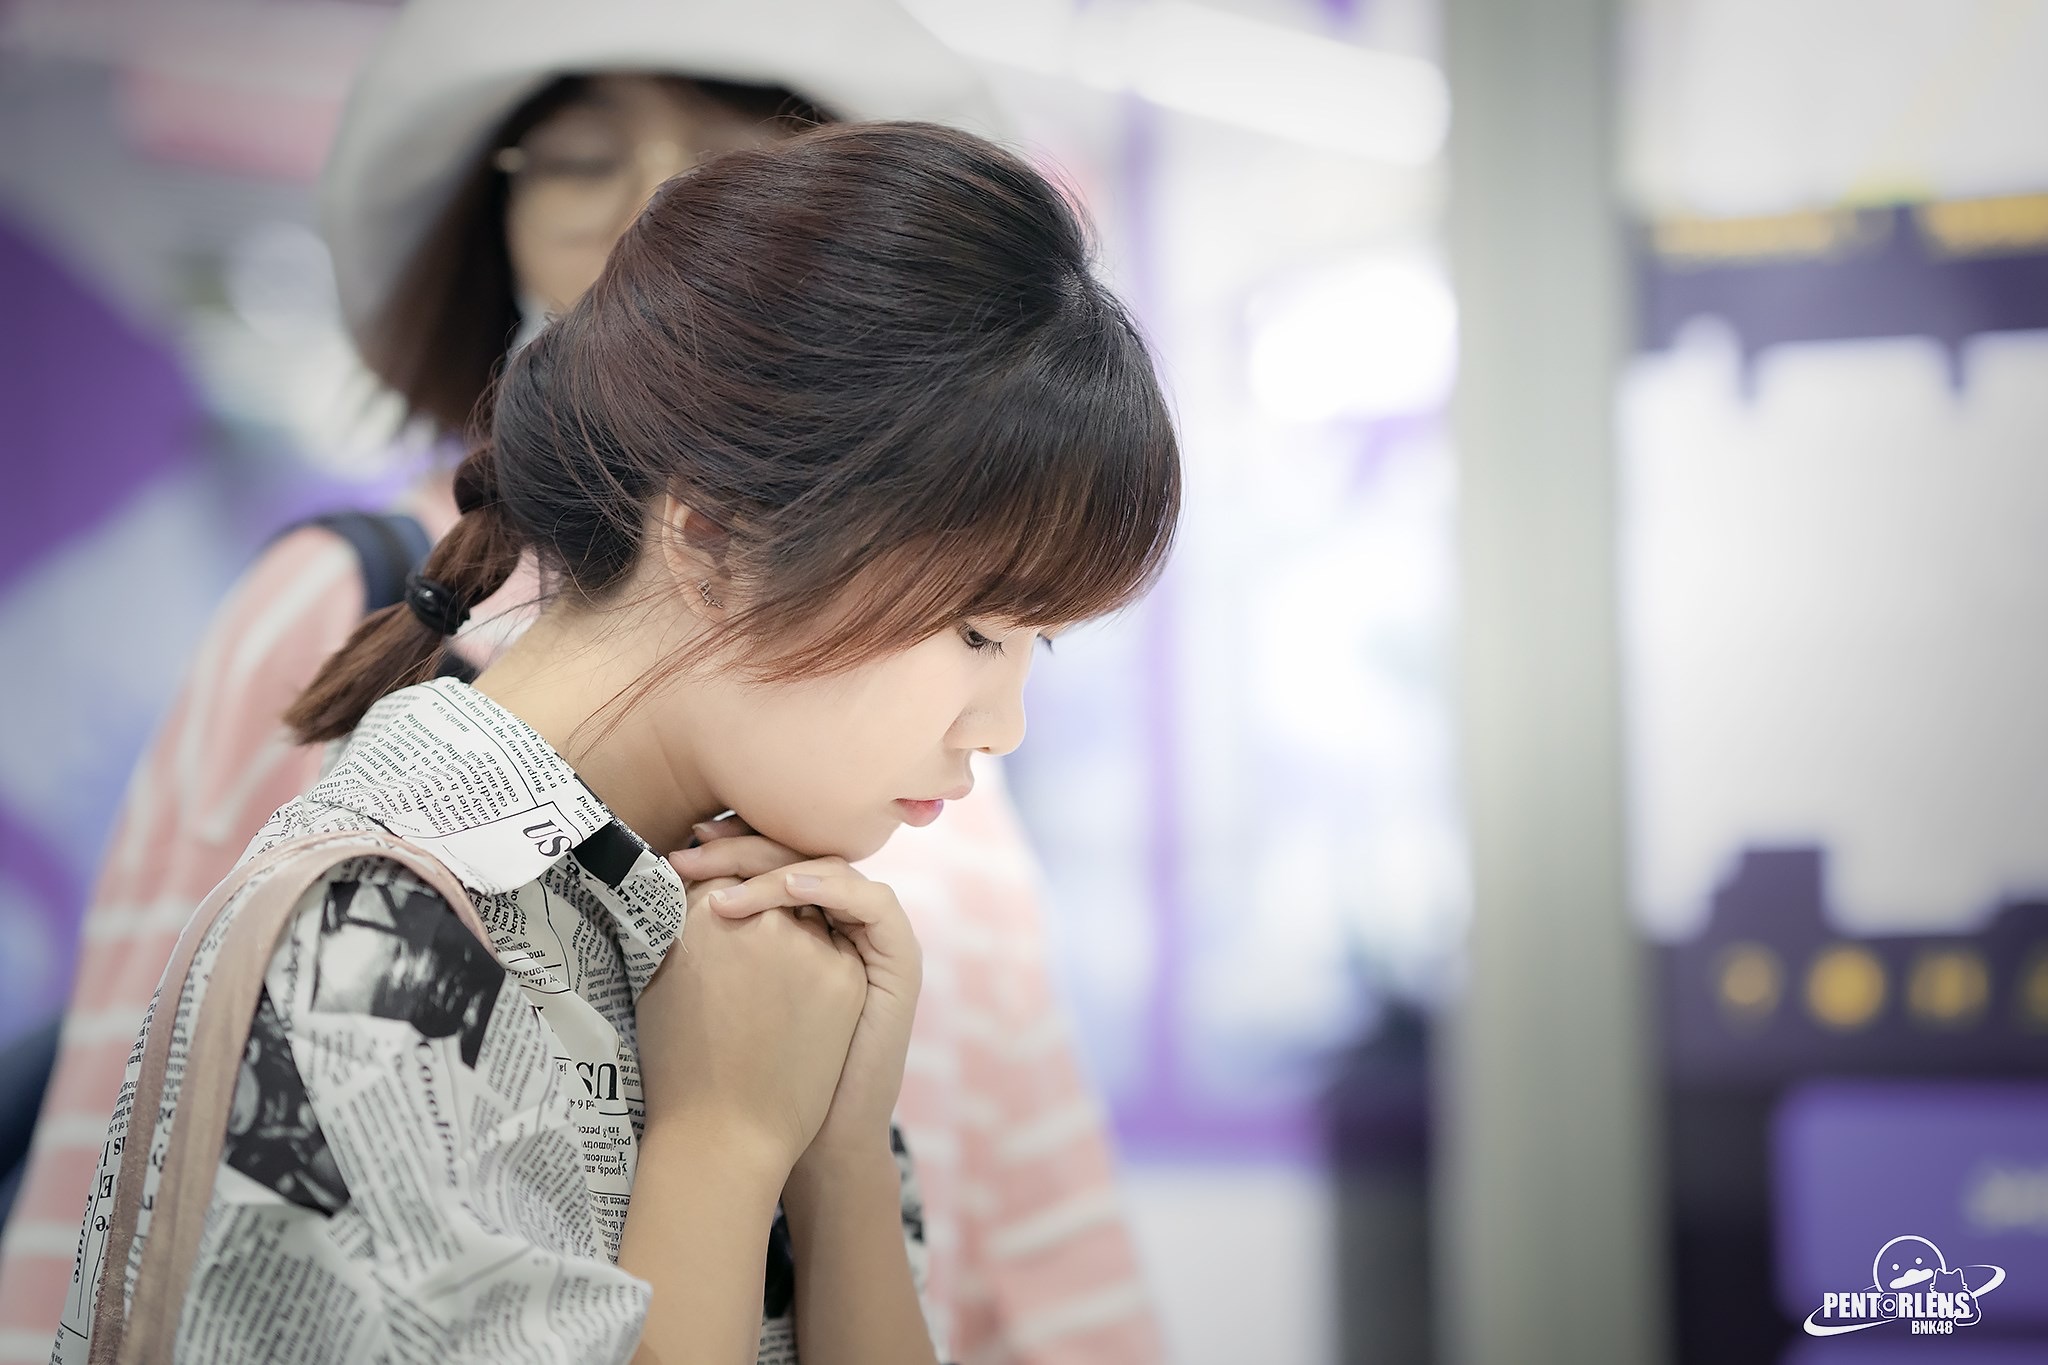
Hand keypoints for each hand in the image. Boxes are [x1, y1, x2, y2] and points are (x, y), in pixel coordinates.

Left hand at [668, 814, 921, 1169]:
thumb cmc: (755, 1075)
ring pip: (832, 868)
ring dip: (779, 870)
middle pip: (797, 854)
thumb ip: (712, 941)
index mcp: (799, 924)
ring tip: (728, 891)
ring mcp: (873, 937)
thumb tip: (660, 885)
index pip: (768, 861)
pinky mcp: (899, 958)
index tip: (681, 846)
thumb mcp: (725, 991)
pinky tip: (787, 893)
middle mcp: (839, 921)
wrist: (812, 1138)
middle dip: (743, 847)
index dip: (729, 847)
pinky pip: (872, 902)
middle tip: (694, 848)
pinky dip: (831, 889)